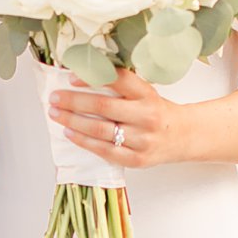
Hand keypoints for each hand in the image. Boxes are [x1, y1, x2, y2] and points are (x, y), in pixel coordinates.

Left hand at [48, 67, 186, 168]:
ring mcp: (142, 140)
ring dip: (73, 121)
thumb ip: (120, 86)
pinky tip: (70, 133)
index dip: (93, 78)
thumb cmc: (157, 111)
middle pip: (104, 106)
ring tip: (56, 114)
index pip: (119, 80)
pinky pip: (105, 151)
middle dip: (74, 101)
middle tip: (55, 98)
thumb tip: (81, 78)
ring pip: (101, 130)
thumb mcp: (145, 93)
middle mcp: (147, 116)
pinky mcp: (137, 159)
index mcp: (148, 94)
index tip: (71, 78)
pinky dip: (84, 141)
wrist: (182, 137)